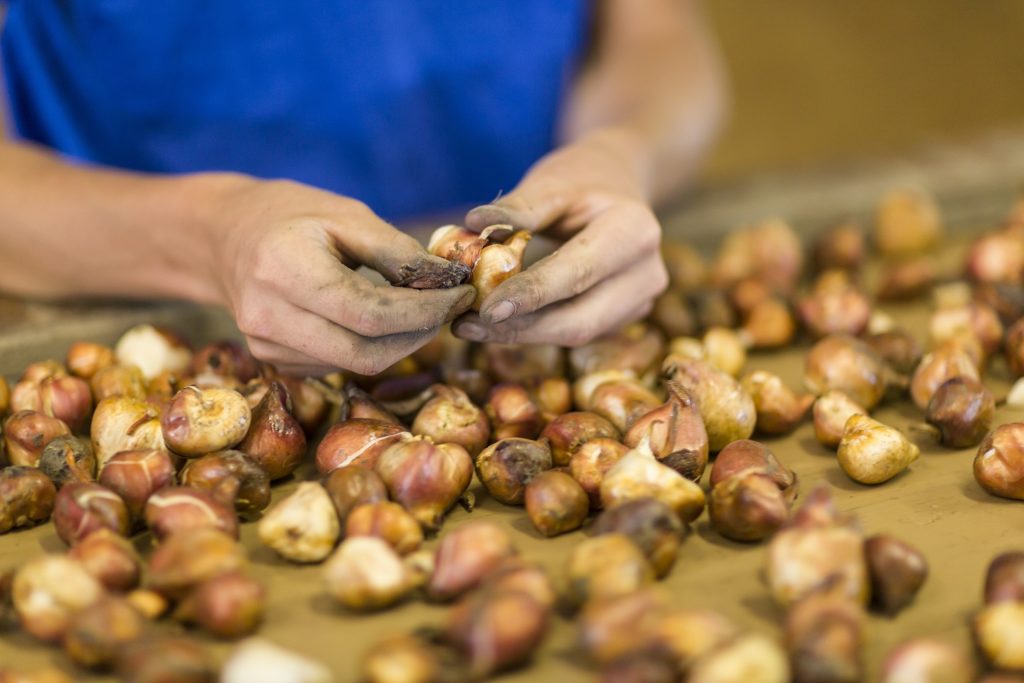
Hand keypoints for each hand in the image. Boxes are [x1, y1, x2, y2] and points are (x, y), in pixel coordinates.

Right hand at [205, 177, 474, 375]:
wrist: (224, 236)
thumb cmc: (292, 215)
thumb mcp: (347, 215)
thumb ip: (397, 252)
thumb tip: (448, 282)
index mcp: (284, 269)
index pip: (370, 314)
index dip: (424, 311)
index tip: (461, 295)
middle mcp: (267, 316)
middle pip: (365, 352)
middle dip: (419, 335)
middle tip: (448, 308)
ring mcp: (265, 346)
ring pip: (354, 364)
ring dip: (399, 343)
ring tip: (420, 309)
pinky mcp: (272, 360)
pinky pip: (337, 365)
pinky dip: (370, 346)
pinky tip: (380, 320)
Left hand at [451, 131, 667, 345]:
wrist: (619, 186)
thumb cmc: (582, 181)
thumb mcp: (552, 182)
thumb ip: (518, 207)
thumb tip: (474, 223)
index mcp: (634, 231)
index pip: (578, 272)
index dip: (531, 295)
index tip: (485, 310)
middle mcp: (647, 273)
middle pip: (579, 319)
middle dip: (520, 328)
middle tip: (465, 326)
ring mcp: (641, 300)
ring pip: (576, 334)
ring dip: (522, 334)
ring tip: (471, 326)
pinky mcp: (625, 317)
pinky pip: (576, 332)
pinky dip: (535, 330)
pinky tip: (500, 321)